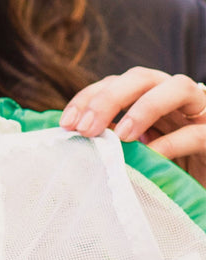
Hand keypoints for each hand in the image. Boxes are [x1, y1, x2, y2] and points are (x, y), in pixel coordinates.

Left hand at [60, 67, 205, 185]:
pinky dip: (171, 142)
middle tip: (86, 128)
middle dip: (109, 98)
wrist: (201, 183)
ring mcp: (199, 111)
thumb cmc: (164, 165)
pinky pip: (196, 132)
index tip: (66, 123)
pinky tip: (151, 155)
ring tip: (121, 136)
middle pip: (141, 77)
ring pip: (178, 87)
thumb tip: (72, 138)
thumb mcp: (132, 148)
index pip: (112, 83)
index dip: (87, 98)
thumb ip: (110, 138)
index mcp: (147, 95)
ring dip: (144, 108)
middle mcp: (172, 95)